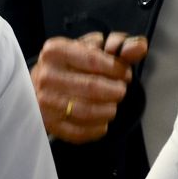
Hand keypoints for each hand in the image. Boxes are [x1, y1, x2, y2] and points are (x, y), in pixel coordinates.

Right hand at [32, 31, 147, 143]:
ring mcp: (45, 101)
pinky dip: (97, 129)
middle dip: (116, 90)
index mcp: (56, 51)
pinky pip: (78, 132)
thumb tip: (140, 47)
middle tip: (120, 90)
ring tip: (112, 105)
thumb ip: (119, 46)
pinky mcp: (48, 123)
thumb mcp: (92, 48)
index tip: (125, 74)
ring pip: (87, 111)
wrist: (37, 86)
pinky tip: (102, 121)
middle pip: (92, 87)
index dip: (116, 69)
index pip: (93, 60)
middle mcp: (47, 76)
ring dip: (109, 110)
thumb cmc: (70, 64)